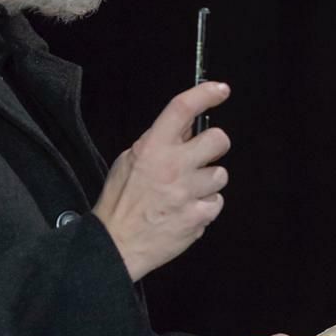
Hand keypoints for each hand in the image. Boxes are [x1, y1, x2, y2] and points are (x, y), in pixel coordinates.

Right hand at [93, 82, 231, 280]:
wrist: (115, 245)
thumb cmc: (120, 202)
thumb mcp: (128, 161)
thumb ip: (156, 143)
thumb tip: (186, 129)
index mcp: (152, 148)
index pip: (182, 109)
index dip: (206, 94)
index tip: (220, 90)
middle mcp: (173, 166)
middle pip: (219, 140)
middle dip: (214, 146)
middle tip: (202, 156)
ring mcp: (188, 193)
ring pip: (221, 175)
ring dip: (208, 182)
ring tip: (187, 191)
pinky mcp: (198, 217)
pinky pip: (217, 202)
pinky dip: (205, 206)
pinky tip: (187, 210)